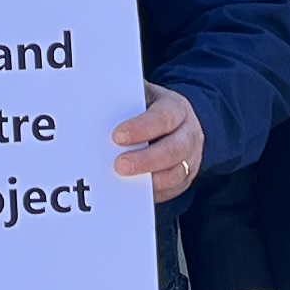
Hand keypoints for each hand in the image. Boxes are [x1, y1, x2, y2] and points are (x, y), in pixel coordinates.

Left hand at [112, 86, 206, 204]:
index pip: (163, 118)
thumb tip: (99, 106)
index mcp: (177, 109)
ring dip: (150, 180)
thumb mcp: (144, 97)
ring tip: (124, 180)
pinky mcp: (184, 179)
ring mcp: (190, 159)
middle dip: (145, 160)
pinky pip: (171, 190)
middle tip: (119, 165)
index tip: (117, 136)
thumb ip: (128, 101)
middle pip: (173, 149)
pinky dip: (153, 192)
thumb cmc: (151, 110)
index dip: (141, 128)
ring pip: (175, 173)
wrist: (176, 124)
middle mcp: (189, 135)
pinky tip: (132, 191)